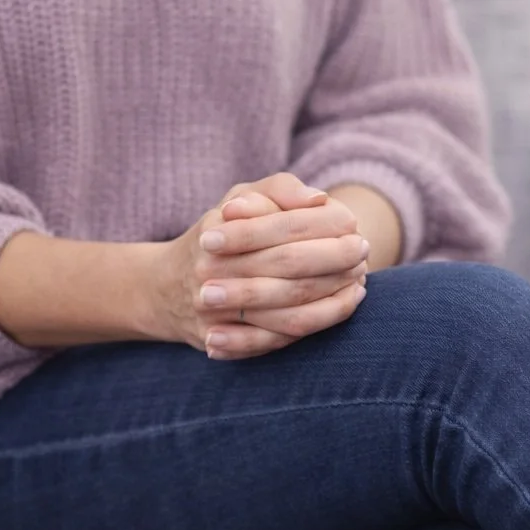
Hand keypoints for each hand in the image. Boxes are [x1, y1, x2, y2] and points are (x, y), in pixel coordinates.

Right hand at [152, 173, 368, 357]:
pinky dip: (317, 325)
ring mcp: (215, 308)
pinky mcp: (219, 340)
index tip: (353, 225)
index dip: (325, 226)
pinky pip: (277, 340)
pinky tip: (343, 306)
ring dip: (333, 298)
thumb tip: (320, 199)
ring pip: (288, 310)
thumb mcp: (240, 198)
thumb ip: (280, 189)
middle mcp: (213, 268)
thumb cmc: (220, 233)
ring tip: (359, 282)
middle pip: (290, 266)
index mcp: (220, 227)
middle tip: (363, 252)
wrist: (167, 287)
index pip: (284, 226)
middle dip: (335, 261)